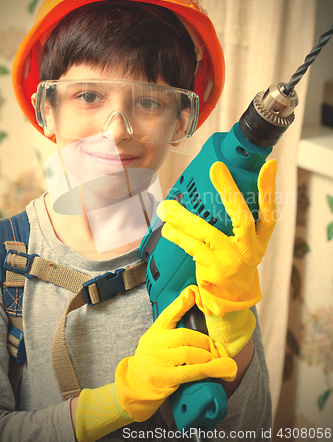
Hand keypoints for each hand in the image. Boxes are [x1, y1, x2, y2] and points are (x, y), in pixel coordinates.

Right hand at [75, 286, 236, 441]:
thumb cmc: (151, 360)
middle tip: (216, 347)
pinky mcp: (164, 378)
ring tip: (217, 359)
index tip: (194, 292)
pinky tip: (219, 369)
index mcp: (155, 332)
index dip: (182, 303)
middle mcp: (154, 344)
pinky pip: (191, 371)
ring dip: (209, 356)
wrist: (135, 386)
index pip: (168, 314)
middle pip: (185, 335)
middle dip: (205, 341)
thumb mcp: (157, 338)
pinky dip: (208, 369)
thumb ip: (173, 324)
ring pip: (190, 353)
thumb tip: (191, 296)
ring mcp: (159, 361)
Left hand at [157, 160, 276, 354]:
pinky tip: (167, 229)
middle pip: (242, 216)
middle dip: (229, 190)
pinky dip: (177, 237)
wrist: (232, 301)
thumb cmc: (234, 264)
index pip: (269, 210)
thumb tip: (217, 192)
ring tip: (167, 206)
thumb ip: (238, 222)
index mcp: (260, 239)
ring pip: (206, 233)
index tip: (269, 166)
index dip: (269, 188)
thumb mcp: (245, 244)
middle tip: (217, 168)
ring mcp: (231, 260)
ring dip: (184, 218)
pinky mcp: (214, 270)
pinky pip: (192, 248)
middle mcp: (250, 248)